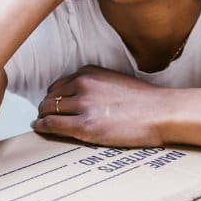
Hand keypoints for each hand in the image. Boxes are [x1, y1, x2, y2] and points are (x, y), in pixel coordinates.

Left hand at [32, 65, 172, 146]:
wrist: (160, 112)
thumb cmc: (145, 100)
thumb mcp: (116, 81)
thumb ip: (96, 84)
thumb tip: (81, 96)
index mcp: (89, 72)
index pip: (60, 83)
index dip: (54, 95)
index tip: (53, 102)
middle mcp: (83, 85)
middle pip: (51, 95)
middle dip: (47, 105)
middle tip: (46, 114)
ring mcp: (83, 105)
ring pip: (48, 109)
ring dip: (43, 115)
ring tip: (42, 122)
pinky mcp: (85, 126)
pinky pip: (52, 124)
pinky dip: (42, 126)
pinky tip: (39, 128)